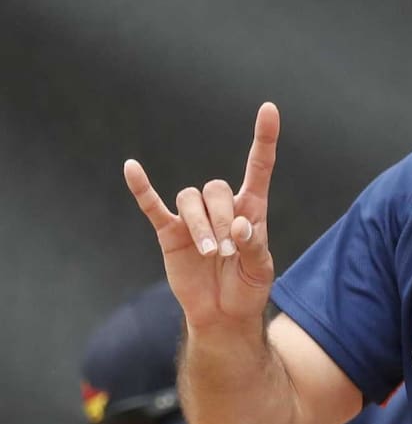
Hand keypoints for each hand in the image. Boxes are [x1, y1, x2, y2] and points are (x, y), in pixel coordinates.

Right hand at [124, 102, 279, 332]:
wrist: (223, 314)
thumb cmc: (248, 288)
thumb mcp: (261, 270)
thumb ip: (254, 247)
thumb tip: (241, 228)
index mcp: (252, 208)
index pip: (259, 165)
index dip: (264, 138)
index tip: (269, 108)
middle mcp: (223, 206)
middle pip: (217, 189)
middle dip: (223, 220)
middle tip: (229, 253)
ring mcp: (193, 218)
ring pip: (190, 199)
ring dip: (200, 225)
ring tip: (210, 253)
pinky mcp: (170, 233)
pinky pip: (152, 205)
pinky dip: (141, 188)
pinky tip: (131, 168)